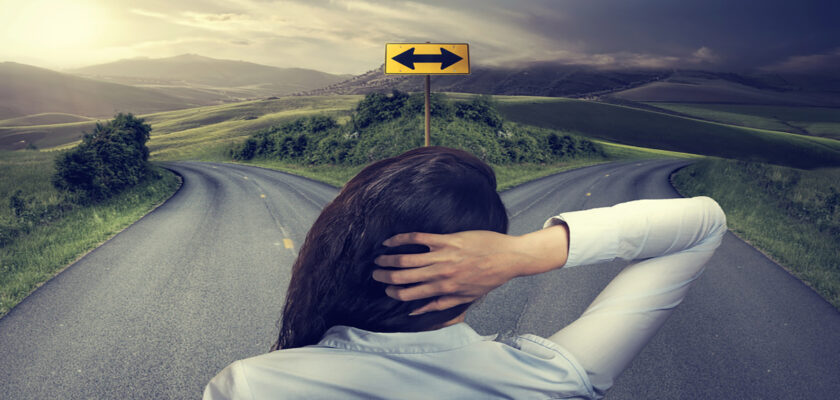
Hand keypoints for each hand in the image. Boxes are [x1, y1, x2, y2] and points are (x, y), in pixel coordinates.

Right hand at [372, 229, 563, 314]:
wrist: (508, 258)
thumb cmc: (488, 279)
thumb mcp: (466, 298)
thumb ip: (439, 304)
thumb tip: (415, 311)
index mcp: (444, 289)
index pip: (410, 294)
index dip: (394, 293)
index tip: (385, 290)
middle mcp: (440, 273)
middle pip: (404, 276)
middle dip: (385, 276)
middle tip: (374, 273)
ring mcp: (442, 255)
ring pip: (407, 258)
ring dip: (389, 259)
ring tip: (378, 258)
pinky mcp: (447, 239)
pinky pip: (418, 238)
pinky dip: (401, 239)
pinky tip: (390, 240)